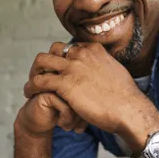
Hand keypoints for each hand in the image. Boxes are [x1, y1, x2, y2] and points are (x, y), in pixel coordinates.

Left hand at [24, 42, 150, 133]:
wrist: (129, 110)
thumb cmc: (126, 98)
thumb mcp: (115, 72)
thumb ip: (104, 68)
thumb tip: (103, 72)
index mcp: (94, 49)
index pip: (70, 47)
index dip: (61, 59)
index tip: (58, 71)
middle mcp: (81, 54)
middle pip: (53, 50)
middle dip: (45, 62)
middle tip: (41, 76)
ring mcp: (72, 67)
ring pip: (41, 62)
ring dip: (34, 72)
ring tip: (31, 85)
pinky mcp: (65, 84)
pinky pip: (38, 81)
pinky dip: (30, 87)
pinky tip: (29, 94)